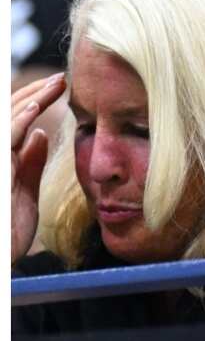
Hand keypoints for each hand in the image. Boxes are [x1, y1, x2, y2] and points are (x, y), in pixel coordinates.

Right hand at [11, 73, 65, 264]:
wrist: (1, 262)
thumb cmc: (7, 235)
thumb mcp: (23, 193)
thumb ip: (28, 163)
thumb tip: (38, 134)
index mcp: (1, 160)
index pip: (12, 121)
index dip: (33, 100)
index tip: (60, 87)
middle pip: (7, 114)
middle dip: (33, 93)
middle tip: (61, 78)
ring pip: (5, 121)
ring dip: (29, 99)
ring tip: (54, 85)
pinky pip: (4, 140)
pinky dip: (17, 121)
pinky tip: (35, 108)